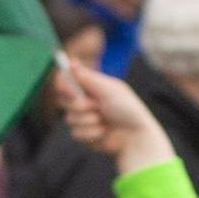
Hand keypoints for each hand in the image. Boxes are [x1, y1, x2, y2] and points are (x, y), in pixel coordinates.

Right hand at [55, 60, 173, 175]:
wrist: (136, 136)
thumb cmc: (127, 109)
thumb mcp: (109, 90)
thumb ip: (88, 78)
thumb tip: (71, 61)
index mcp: (92, 87)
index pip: (67, 81)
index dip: (63, 84)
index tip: (69, 90)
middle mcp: (86, 101)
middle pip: (63, 100)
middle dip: (78, 105)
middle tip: (94, 106)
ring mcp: (84, 118)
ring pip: (69, 118)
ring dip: (88, 120)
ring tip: (104, 120)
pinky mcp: (85, 134)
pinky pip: (75, 133)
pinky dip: (90, 133)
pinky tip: (103, 132)